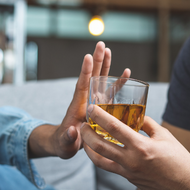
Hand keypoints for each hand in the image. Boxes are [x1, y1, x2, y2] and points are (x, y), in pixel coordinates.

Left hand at [28, 41, 130, 158]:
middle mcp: (86, 100)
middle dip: (97, 61)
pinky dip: (118, 82)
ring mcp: (94, 102)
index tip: (88, 56)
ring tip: (109, 50)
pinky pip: (111, 92)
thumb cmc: (63, 144)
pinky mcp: (101, 107)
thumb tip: (72, 131)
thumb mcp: (64, 144)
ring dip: (106, 66)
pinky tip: (126, 72)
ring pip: (101, 81)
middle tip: (101, 44)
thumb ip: (68, 138)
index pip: (82, 86)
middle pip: (92, 77)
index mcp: (77, 107)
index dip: (85, 72)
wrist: (65, 144)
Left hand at [80, 104, 189, 189]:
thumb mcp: (164, 135)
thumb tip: (135, 115)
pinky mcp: (128, 179)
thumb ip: (147, 124)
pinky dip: (101, 157)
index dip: (99, 116)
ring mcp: (128, 172)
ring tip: (85, 138)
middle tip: (83, 123)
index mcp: (141, 147)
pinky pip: (109, 167)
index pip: (114, 128)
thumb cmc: (179, 158)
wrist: (186, 185)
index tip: (90, 107)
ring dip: (88, 148)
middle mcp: (131, 161)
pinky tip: (100, 149)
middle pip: (99, 146)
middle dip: (87, 133)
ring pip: (99, 160)